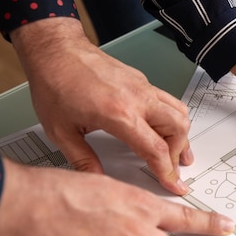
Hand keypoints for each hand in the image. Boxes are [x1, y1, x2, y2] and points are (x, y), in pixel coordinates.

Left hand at [10, 18, 191, 194]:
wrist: (56, 51)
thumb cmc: (55, 84)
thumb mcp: (61, 132)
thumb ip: (83, 160)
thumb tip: (97, 179)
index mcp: (119, 114)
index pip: (156, 149)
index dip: (167, 172)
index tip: (173, 184)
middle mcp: (137, 98)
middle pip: (178, 129)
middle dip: (179, 153)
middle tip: (172, 169)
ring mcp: (142, 87)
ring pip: (179, 111)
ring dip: (181, 134)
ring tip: (177, 151)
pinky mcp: (141, 80)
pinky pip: (168, 100)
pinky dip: (172, 117)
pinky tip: (162, 127)